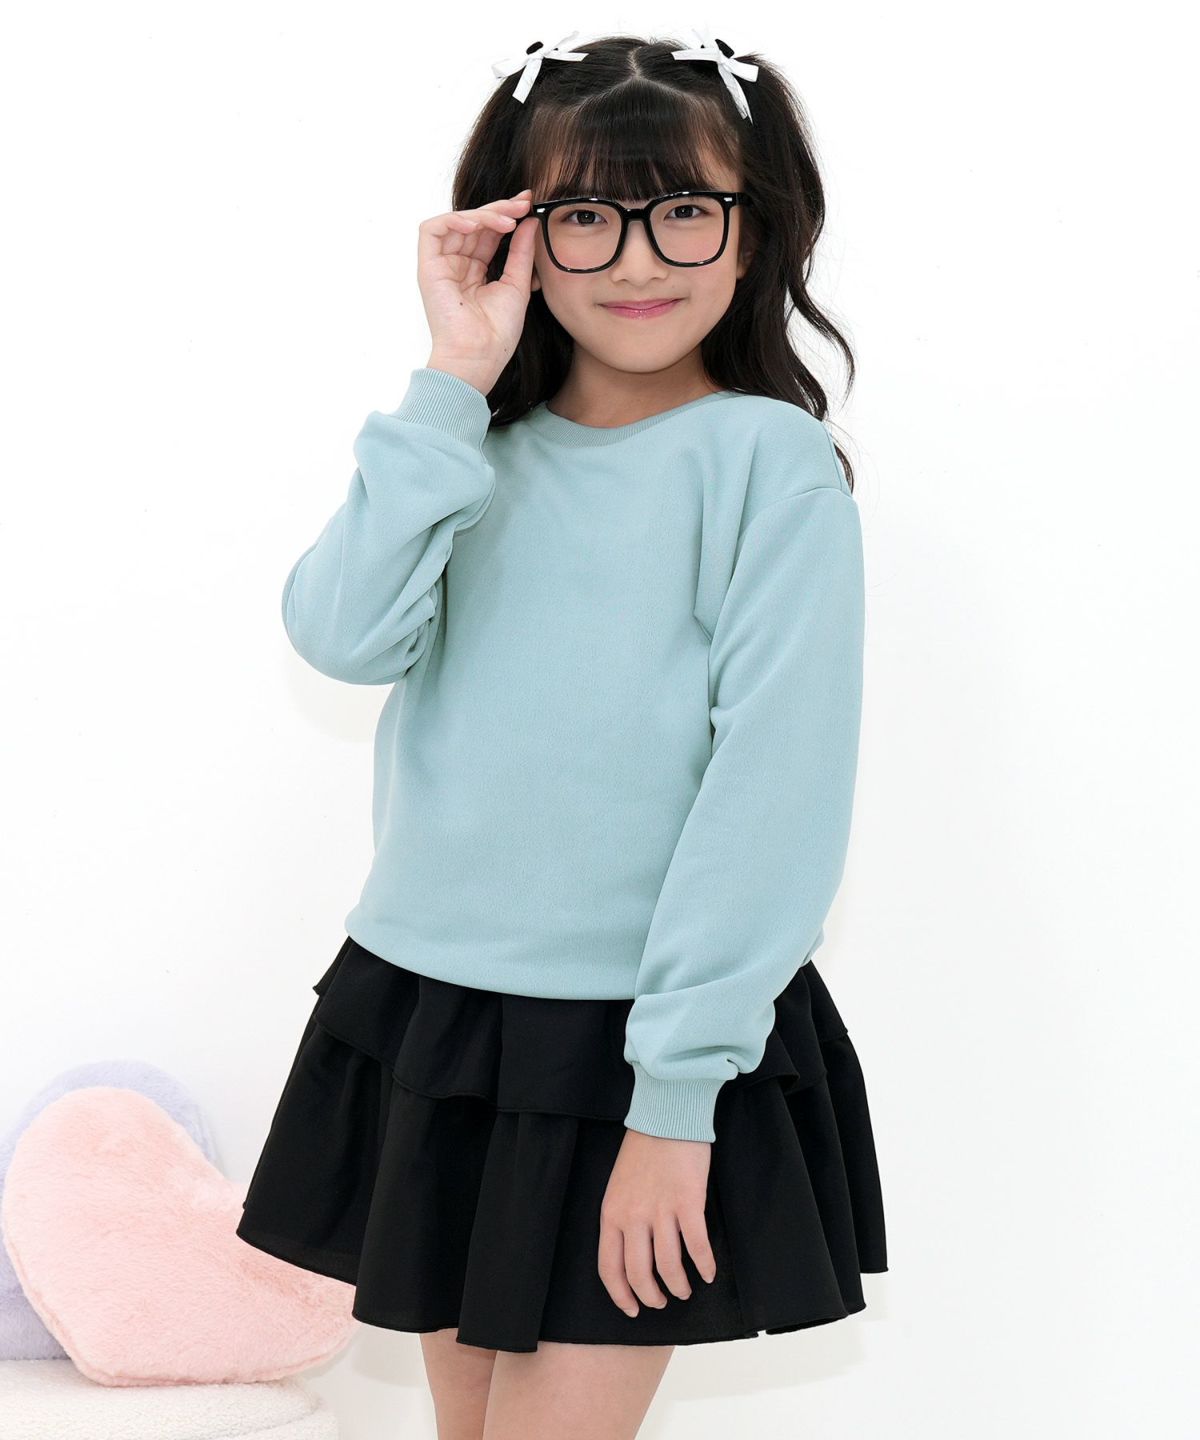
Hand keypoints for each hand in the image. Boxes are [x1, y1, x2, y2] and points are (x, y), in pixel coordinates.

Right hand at [417, 189, 537, 394]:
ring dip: (482, 215)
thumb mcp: (517, 284)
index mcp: (477, 271)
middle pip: (475, 224)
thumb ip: (521, 252)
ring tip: (506, 220)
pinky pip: (432, 230)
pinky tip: (476, 225)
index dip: (507, 215)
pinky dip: (453, 220)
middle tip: (522, 203)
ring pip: (457, 223)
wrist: (478, 355)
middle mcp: (458, 265)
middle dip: (499, 209)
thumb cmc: (497, 332)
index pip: (489, 233)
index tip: (528, 205)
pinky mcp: (428, 267)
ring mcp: (442, 265)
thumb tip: (529, 220)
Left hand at [597, 1129, 716, 1317]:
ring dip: (678, 1285)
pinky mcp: (688, 1202)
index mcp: (611, 1213)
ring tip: (685, 1289)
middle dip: (652, 1296)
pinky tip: (709, 1273)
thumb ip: (621, 1218)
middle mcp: (632, 1216)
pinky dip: (704, 1265)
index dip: (621, 1296)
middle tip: (662, 1301)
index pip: (609, 1268)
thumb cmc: (643, 1149)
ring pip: (669, 1266)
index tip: (632, 1308)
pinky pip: (697, 1246)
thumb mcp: (618, 1186)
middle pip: (639, 1274)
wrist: (667, 1115)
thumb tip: (631, 1253)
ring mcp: (661, 1210)